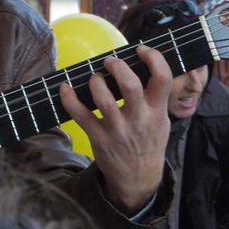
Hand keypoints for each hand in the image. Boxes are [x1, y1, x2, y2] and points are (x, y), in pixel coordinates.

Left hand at [59, 45, 171, 214]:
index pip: (163, 78)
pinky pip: (80, 116)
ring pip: (103, 98)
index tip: (142, 50)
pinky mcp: (99, 139)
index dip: (153, 58)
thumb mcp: (161, 121)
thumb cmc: (148, 143)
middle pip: (129, 84)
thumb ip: (155, 98)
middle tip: (110, 62)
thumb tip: (141, 66)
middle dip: (117, 66)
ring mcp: (118, 130)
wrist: (138, 179)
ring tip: (95, 78)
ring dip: (95, 81)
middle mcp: (139, 120)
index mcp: (158, 111)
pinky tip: (65, 88)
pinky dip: (69, 99)